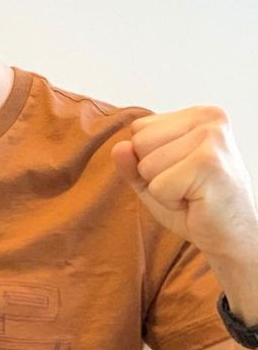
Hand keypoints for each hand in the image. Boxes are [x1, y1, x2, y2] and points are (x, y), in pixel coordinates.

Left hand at [111, 107, 257, 263]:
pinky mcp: (208, 163)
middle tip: (186, 185)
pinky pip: (158, 186)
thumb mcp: (155, 179)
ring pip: (147, 165)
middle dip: (154, 174)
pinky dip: (170, 201)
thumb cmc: (196, 204)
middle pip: (139, 143)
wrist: (230, 234)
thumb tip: (119, 147)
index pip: (139, 129)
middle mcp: (209, 119)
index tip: (180, 173)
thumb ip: (133, 163)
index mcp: (199, 115)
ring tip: (191, 192)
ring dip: (163, 189)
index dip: (150, 160)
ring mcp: (211, 138)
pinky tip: (196, 201)